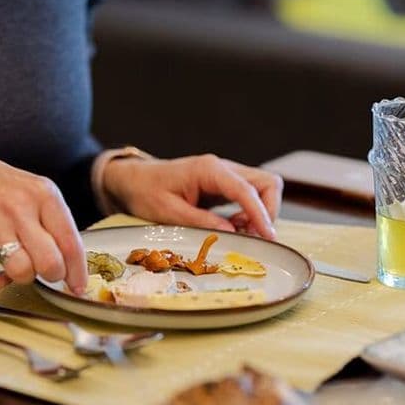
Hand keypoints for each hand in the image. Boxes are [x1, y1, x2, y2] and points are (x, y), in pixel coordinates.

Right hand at [0, 150, 87, 291]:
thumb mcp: (35, 191)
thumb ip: (56, 223)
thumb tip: (73, 264)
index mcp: (43, 194)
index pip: (70, 242)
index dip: (77, 271)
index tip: (78, 287)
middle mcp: (19, 206)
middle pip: (49, 262)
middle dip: (52, 275)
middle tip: (47, 272)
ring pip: (21, 271)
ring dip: (23, 276)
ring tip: (20, 264)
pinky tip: (0, 270)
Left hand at [103, 153, 281, 239]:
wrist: (135, 180)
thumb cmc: (147, 192)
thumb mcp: (168, 212)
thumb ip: (201, 222)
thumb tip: (232, 233)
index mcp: (209, 170)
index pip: (246, 190)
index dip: (261, 214)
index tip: (268, 237)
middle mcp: (223, 168)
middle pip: (267, 183)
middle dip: (269, 211)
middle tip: (255, 236)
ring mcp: (226, 175)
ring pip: (263, 188)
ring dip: (261, 213)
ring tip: (241, 231)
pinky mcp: (224, 185)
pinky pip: (250, 196)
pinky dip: (250, 213)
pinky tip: (234, 226)